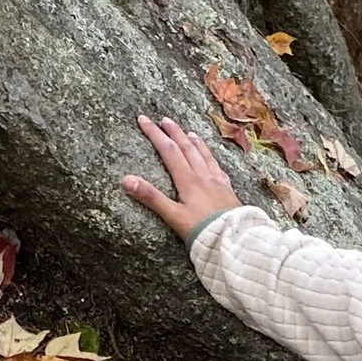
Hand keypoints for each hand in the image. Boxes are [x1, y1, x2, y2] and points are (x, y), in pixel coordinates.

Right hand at [122, 114, 240, 242]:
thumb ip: (150, 197)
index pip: (168, 151)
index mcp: (188, 181)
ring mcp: (218, 183)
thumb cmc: (202, 231)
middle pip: (187, 148)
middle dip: (174, 132)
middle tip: (165, 119)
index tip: (143, 119)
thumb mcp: (173, 216)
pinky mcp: (228, 192)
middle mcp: (204, 177)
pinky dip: (212, 159)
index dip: (155, 134)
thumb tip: (126, 179)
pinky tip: (212, 160)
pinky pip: (218, 168)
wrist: (235, 241)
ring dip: (195, 142)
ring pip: (205, 156)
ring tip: (189, 132)